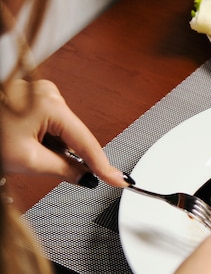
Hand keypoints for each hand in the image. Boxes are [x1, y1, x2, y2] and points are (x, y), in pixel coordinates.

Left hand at [0, 79, 126, 186]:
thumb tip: (85, 176)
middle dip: (69, 155)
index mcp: (51, 103)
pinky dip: (46, 140)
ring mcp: (41, 94)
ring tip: (27, 153)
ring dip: (54, 148)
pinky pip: (52, 125)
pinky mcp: (34, 99)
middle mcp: (49, 93)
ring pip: (63, 132)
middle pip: (75, 135)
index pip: (87, 141)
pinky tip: (29, 145)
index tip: (120, 180)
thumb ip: (64, 169)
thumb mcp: (28, 160)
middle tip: (53, 169)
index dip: (104, 165)